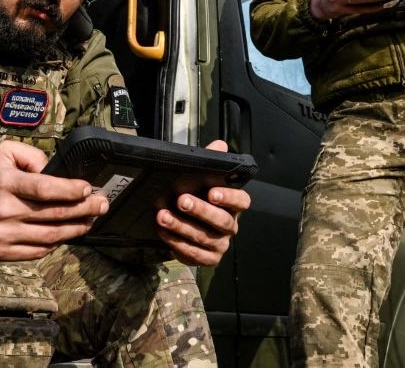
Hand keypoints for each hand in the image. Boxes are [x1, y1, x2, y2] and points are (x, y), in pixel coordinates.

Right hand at [0, 140, 108, 260]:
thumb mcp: (4, 154)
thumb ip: (31, 156)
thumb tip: (54, 170)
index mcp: (5, 183)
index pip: (43, 188)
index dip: (70, 189)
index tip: (88, 188)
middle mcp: (4, 210)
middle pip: (53, 214)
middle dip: (84, 209)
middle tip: (102, 205)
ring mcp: (3, 234)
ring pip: (50, 236)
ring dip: (76, 228)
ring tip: (90, 220)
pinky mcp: (3, 252)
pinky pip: (38, 251)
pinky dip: (56, 243)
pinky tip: (68, 234)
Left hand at [155, 140, 251, 265]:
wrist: (179, 221)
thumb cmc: (194, 196)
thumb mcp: (200, 178)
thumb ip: (211, 161)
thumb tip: (219, 145)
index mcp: (233, 205)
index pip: (241, 201)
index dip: (229, 197)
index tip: (212, 192)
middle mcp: (230, 225)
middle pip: (222, 221)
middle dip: (200, 211)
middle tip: (181, 200)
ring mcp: (220, 244)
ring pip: (205, 238)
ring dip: (182, 226)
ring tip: (163, 216)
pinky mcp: (208, 258)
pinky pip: (195, 254)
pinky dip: (178, 244)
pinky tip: (164, 233)